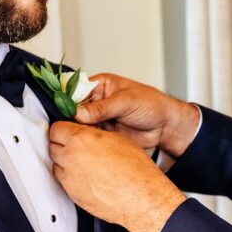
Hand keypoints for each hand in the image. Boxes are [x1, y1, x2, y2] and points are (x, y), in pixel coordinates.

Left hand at [49, 121, 185, 231]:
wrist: (140, 197)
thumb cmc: (134, 169)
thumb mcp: (117, 138)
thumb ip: (95, 133)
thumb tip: (86, 130)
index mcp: (81, 139)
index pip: (56, 129)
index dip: (64, 129)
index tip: (69, 130)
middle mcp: (71, 158)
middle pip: (52, 147)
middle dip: (62, 144)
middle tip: (76, 145)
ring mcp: (70, 178)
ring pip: (56, 165)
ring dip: (65, 162)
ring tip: (83, 162)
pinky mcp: (72, 194)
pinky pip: (64, 182)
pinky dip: (71, 177)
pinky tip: (87, 176)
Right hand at [76, 74, 200, 157]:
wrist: (166, 126)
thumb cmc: (151, 104)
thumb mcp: (127, 101)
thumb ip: (103, 107)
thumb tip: (79, 113)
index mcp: (100, 85)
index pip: (76, 91)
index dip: (68, 102)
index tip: (65, 114)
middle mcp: (96, 101)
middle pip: (74, 110)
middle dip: (71, 120)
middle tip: (69, 129)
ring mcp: (99, 119)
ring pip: (80, 126)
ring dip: (79, 133)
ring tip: (78, 139)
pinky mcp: (103, 134)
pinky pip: (89, 138)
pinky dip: (88, 142)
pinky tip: (87, 146)